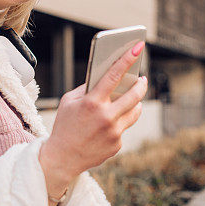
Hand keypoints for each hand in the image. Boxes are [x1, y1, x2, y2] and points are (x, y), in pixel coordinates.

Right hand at [39, 41, 147, 199]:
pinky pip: (123, 127)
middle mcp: (106, 117)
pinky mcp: (117, 144)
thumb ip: (87, 88)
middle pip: (134, 95)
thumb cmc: (64, 125)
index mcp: (92, 103)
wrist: (62, 158)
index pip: (114, 75)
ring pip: (134, 112)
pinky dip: (119, 122)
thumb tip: (107, 76)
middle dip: (141, 84)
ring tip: (134, 96)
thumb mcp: (69, 102)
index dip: (128, 59)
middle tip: (142, 79)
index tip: (138, 47)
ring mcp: (113, 132)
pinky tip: (112, 122)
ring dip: (136, 102)